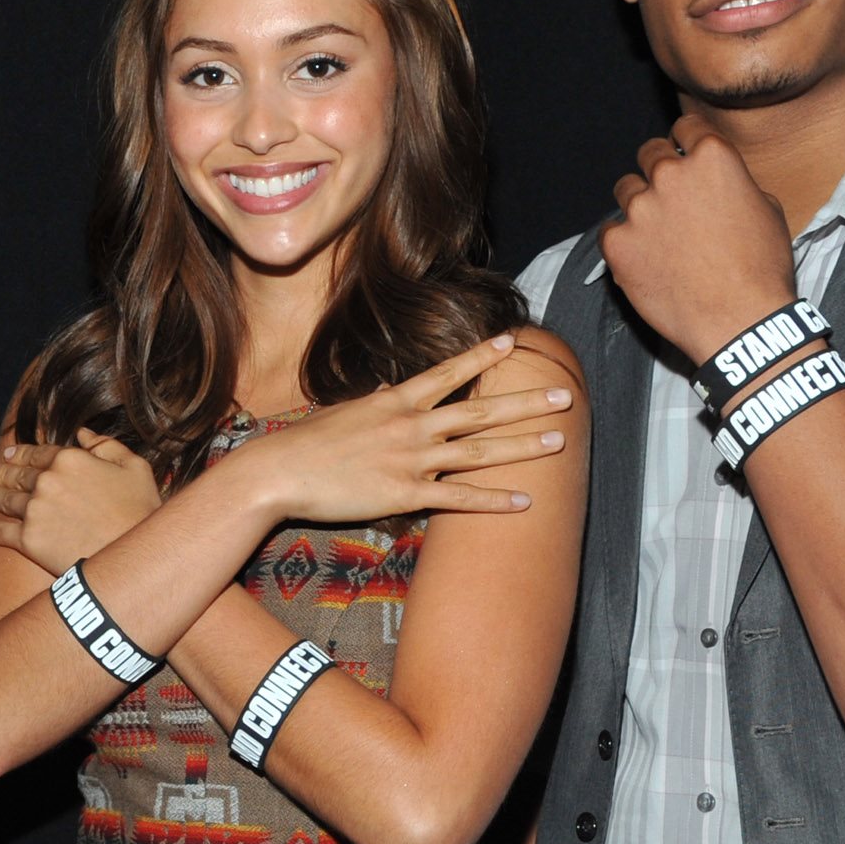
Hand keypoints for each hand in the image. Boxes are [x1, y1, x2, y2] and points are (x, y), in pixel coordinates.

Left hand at [0, 432, 161, 574]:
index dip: (20, 453)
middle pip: (16, 475)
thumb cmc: (139, 511)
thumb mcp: (134, 467)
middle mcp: (46, 481)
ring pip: (4, 500)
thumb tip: (83, 433)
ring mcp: (34, 511)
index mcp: (69, 459)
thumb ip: (106, 445)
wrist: (131, 556)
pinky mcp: (28, 540)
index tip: (8, 454)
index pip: (37, 453)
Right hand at [238, 336, 571, 524]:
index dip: (483, 356)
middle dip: (527, 403)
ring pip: (480, 451)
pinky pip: (459, 497)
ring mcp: (411, 459)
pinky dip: (494, 501)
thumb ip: (375, 405)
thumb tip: (390, 394)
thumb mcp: (343, 412)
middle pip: (480, 411)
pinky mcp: (405, 494)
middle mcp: (411, 425)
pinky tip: (524, 502)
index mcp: (395, 401)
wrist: (278, 472)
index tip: (514, 342)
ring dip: (523, 447)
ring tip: (559, 442)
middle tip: (565, 396)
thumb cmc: (304, 444)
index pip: (449, 372)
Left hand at [602, 113, 802, 362]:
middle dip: (659, 170)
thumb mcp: (767, 209)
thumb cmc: (762, 268)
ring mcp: (640, 208)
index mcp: (712, 157)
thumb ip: (734, 182)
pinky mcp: (617, 243)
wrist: (740, 320)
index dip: (686, 142)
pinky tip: (645, 259)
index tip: (684, 155)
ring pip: (626, 189)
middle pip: (650, 153)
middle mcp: (670, 174)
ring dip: (639, 204)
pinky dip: (624, 241)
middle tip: (669, 196)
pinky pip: (610, 231)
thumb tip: (719, 180)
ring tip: (658, 233)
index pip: (685, 128)